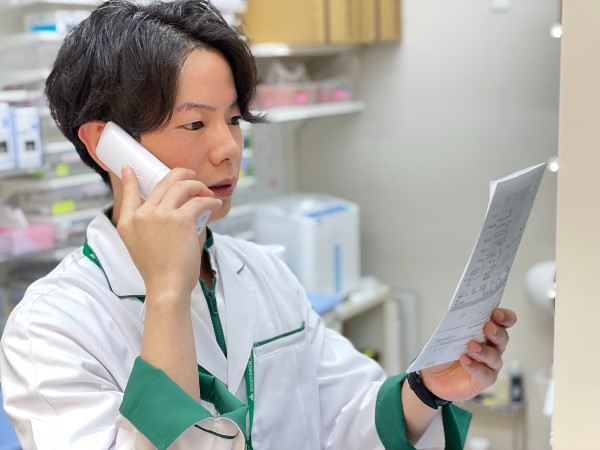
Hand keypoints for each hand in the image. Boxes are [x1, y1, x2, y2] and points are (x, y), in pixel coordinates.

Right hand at [117, 165, 221, 296]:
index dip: (130, 179)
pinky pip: (199, 201)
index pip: (128, 193)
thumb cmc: (159, 271)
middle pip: (163, 183)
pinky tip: (215, 203)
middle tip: (191, 176)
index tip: (130, 169)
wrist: (166, 286)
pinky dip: (210, 200)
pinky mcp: (181, 219)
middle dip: (180, 175)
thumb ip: (147, 227)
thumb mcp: (140, 247)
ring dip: (197, 185)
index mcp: (128, 222)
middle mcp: (142, 215)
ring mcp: (160, 215)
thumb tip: (169, 210)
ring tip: (206, 192)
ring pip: (182, 186)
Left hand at [419, 308, 516, 401]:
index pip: (503, 322)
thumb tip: (457, 313)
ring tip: (471, 346)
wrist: (431, 375)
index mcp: (485, 332)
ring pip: (495, 357)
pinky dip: (475, 366)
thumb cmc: (443, 351)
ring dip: (485, 351)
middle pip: (503, 338)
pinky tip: (465, 360)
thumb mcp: (446, 334)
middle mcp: (492, 347)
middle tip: (487, 327)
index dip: (505, 317)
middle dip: (497, 332)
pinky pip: (485, 374)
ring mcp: (489, 365)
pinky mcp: (483, 380)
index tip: (496, 313)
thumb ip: (455, 324)